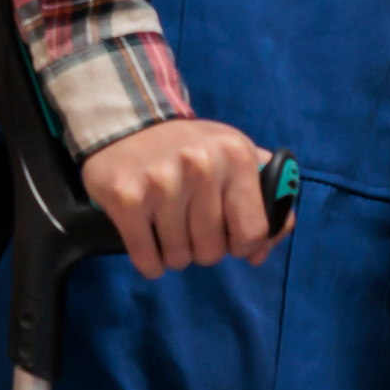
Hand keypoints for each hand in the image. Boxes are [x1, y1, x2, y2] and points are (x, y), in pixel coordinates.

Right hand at [77, 117, 278, 279]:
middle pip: (212, 250)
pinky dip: (149, 262)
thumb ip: (263, 200)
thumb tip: (260, 253)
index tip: (229, 237)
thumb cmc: (189, 149)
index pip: (252, 231)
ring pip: (178, 257)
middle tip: (191, 228)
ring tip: (168, 230)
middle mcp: (201, 165)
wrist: (128, 126)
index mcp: (236, 155)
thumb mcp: (234, 157)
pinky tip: (148, 244)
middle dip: (203, 249)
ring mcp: (161, 182)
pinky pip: (147, 258)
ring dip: (174, 254)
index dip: (242, 245)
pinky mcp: (126, 197)